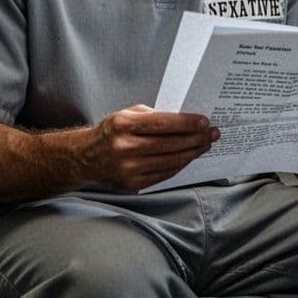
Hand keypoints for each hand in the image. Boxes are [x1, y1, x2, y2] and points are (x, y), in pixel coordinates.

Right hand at [87, 105, 217, 190]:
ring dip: (192, 153)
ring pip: (170, 161)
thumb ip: (153, 115)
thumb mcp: (126, 114)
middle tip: (212, 134)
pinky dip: (180, 165)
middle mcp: (125, 147)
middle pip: (170, 144)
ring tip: (205, 145)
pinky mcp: (133, 184)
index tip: (204, 122)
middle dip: (195, 138)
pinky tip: (189, 157)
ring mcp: (128, 168)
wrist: (86, 157)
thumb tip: (185, 120)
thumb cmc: (111, 131)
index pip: (162, 123)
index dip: (186, 123)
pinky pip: (164, 174)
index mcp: (123, 125)